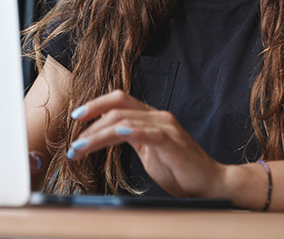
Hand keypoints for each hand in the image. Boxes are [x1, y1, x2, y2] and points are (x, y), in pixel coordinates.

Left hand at [66, 90, 230, 197]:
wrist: (210, 184)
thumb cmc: (180, 170)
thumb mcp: (148, 152)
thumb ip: (132, 140)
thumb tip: (106, 135)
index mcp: (152, 118)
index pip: (119, 101)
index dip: (96, 104)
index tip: (76, 117)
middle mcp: (159, 117)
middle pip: (117, 108)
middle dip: (90, 124)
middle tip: (73, 143)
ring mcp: (166, 127)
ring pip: (124, 121)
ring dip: (97, 135)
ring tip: (80, 149)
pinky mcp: (172, 142)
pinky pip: (146, 132)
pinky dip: (129, 132)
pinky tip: (115, 135)